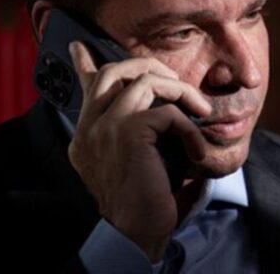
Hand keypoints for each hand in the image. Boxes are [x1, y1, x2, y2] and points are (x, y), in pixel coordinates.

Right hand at [66, 41, 210, 261]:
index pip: (87, 87)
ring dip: (181, 91)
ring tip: (199, 112)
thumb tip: (154, 112)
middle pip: (116, 70)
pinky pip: (166, 112)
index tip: (80, 47)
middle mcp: (89, 127)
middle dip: (152, 66)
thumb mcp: (132, 159)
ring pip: (145, 80)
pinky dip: (189, 127)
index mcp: (86, 133)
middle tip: (177, 82)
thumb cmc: (142, 199)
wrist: (136, 232)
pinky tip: (196, 150)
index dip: (85, 63)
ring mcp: (104, 127)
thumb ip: (132, 131)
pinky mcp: (127, 133)